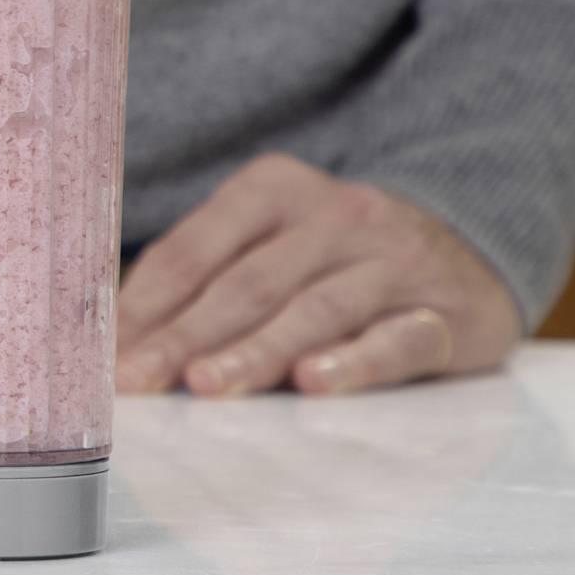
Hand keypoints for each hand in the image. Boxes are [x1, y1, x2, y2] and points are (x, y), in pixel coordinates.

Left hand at [117, 155, 519, 397]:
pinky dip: (354, 363)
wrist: (471, 251)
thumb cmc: (334, 259)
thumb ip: (200, 280)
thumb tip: (113, 342)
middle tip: (137, 382)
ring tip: (205, 385)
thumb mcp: (268, 243)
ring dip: (253, 351)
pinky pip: (398, 339)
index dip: (143, 305)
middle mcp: (336, 215)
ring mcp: (394, 262)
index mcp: (272, 189)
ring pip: (313, 310)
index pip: (193, 251)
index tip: (103, 356)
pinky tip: (313, 384)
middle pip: (245, 284)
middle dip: (183, 336)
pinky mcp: (447, 312)